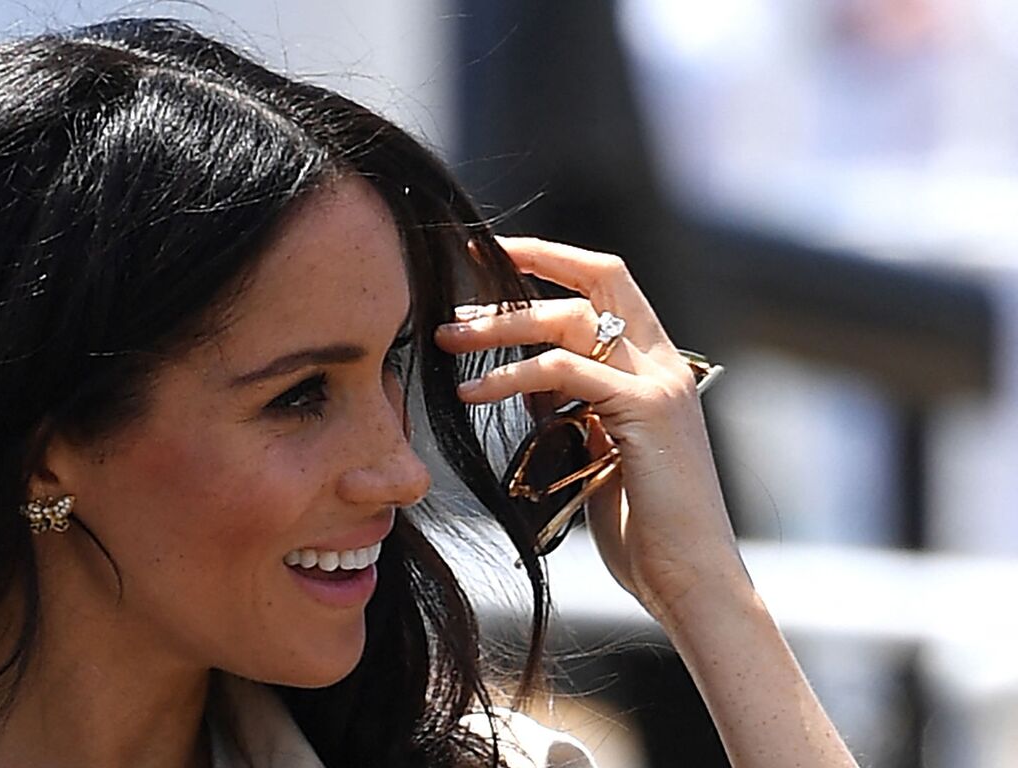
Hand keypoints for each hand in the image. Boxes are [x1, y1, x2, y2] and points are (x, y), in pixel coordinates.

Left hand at [434, 237, 748, 624]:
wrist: (689, 579)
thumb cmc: (640, 526)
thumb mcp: (593, 449)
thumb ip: (569, 405)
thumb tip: (522, 376)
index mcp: (656, 366)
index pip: (606, 281)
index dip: (549, 257)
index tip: (488, 254)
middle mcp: (665, 364)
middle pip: (590, 284)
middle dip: (517, 279)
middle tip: (450, 295)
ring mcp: (660, 384)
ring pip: (570, 321)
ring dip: (499, 326)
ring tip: (446, 341)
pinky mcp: (646, 411)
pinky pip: (566, 372)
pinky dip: (512, 374)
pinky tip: (472, 392)